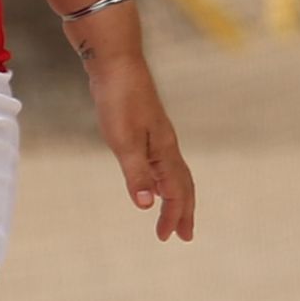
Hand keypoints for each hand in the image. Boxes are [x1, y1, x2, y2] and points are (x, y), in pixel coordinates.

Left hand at [84, 48, 197, 239]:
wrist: (116, 62)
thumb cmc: (119, 99)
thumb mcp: (123, 140)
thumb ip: (136, 173)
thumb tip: (147, 206)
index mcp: (164, 150)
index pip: (176, 190)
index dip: (173, 215)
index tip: (166, 238)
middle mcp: (166, 145)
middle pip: (183, 184)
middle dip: (183, 210)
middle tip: (182, 235)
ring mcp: (158, 136)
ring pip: (174, 172)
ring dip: (174, 195)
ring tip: (171, 211)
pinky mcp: (146, 128)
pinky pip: (162, 161)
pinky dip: (163, 178)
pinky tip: (153, 180)